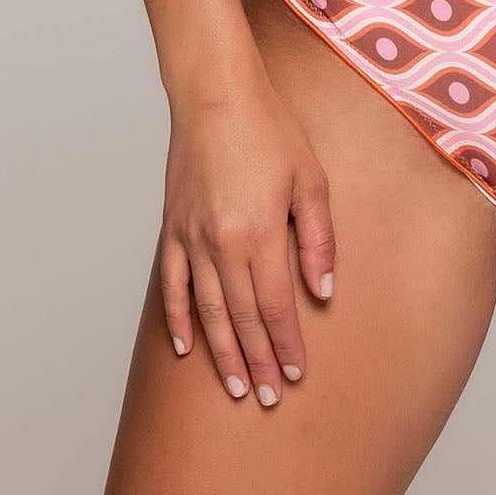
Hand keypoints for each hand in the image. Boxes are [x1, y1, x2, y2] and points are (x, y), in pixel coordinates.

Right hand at [157, 60, 337, 407]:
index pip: (275, 307)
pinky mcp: (172, 229)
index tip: (296, 375)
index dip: (287, 345)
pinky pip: (173, 286)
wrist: (215, 96)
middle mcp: (222, 243)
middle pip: (241, 319)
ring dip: (221, 354)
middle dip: (257, 362)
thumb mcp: (311, 180)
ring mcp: (192, 238)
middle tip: (267, 398)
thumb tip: (323, 292)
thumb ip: (319, 240)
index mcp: (261, 232)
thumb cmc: (270, 130)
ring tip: (234, 386)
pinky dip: (177, 320)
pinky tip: (184, 347)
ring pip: (206, 312)